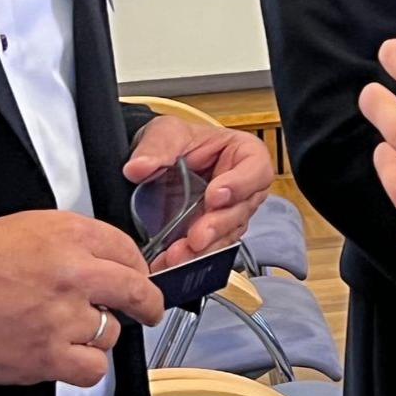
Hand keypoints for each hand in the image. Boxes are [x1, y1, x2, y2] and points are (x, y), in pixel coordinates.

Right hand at [0, 210, 162, 387]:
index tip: (139, 277)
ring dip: (100, 333)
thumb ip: (79, 239)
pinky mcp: (47, 356)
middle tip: (149, 309)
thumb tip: (108, 256)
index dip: (138, 267)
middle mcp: (74, 274)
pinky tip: (71, 353)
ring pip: (111, 332)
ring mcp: (63, 317)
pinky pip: (91, 369)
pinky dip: (86, 365)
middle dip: (148, 303)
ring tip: (75, 329)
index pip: (128, 250)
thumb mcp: (37, 226)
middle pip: (136, 290)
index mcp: (73, 236)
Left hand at [124, 117, 274, 266]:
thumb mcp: (167, 132)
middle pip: (242, 210)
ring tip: (177, 256)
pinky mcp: (211, 235)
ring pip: (226, 236)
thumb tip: (138, 167)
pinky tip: (170, 263)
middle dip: (217, 226)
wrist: (158, 161)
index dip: (241, 185)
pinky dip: (190, 259)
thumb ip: (157, 147)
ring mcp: (228, 213)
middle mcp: (242, 187)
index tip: (214, 195)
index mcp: (243, 153)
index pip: (256, 169)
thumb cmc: (176, 140)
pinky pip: (208, 251)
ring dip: (203, 250)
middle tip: (196, 236)